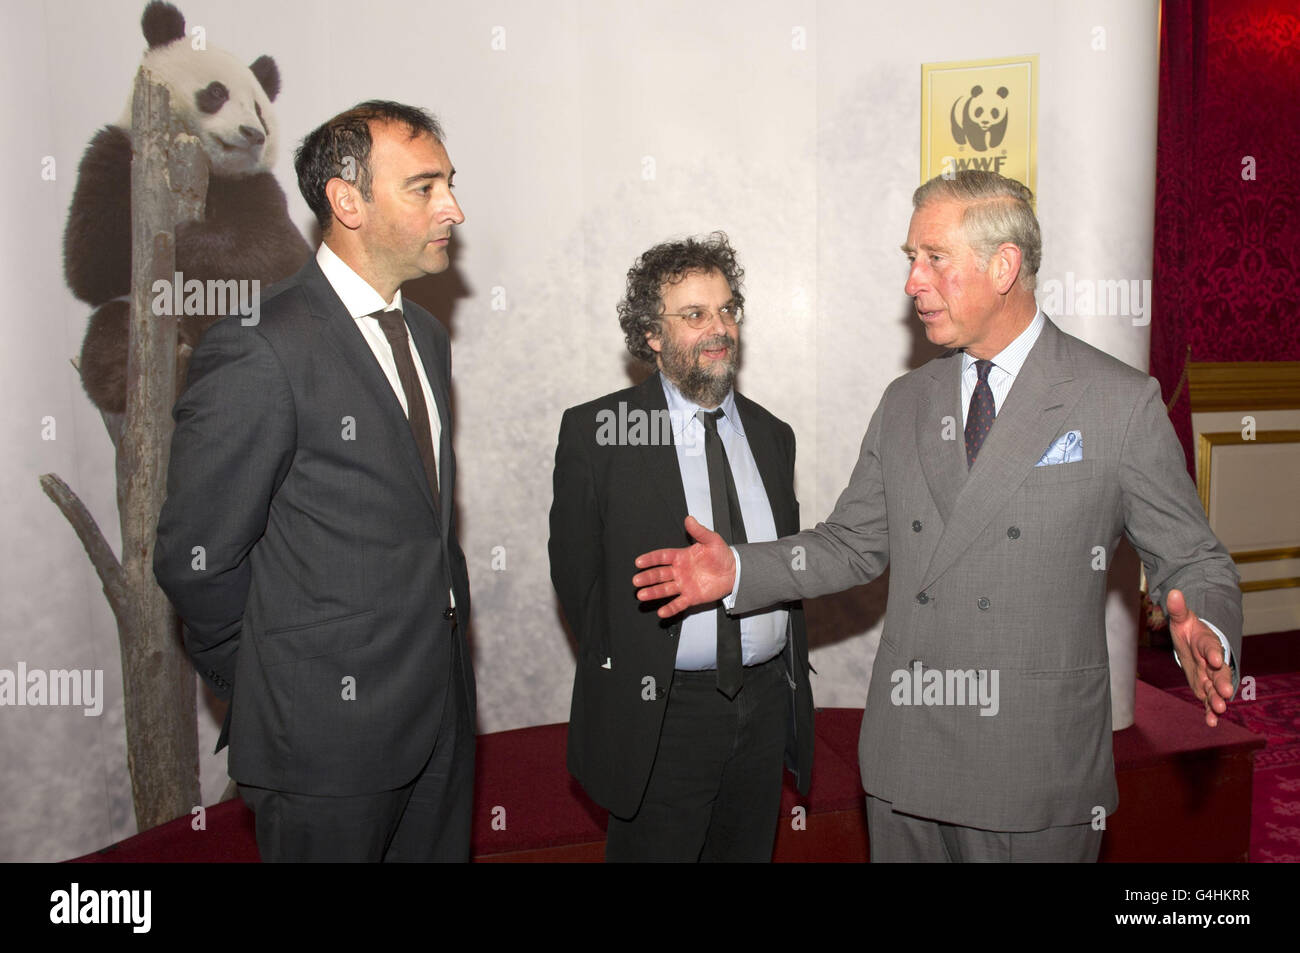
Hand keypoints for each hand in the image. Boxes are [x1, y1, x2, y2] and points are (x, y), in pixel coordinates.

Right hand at [633, 516, 736, 618]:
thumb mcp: (711, 540)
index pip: (662, 557)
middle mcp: (679, 571)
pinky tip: (661, 612)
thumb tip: (689, 519)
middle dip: (647, 577)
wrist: (734, 571)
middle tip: (636, 580)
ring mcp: (684, 585)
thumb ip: (699, 531)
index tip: (639, 561)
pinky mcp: (691, 597)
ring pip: (665, 589)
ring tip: (641, 595)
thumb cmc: (721, 555)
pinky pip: (679, 604)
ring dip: (653, 592)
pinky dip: (670, 608)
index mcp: (681, 556)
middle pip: (659, 574)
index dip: (650, 559)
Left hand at [1167, 588, 1233, 727]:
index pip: (1211, 648)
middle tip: (1226, 692)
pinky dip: (1210, 712)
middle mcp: (1212, 663)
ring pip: (1215, 689)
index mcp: (1207, 644)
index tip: (1215, 659)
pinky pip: (1208, 701)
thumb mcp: (1182, 619)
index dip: (1213, 653)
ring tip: (1219, 709)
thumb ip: (1178, 609)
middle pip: (1219, 673)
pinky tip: (1212, 723)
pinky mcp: (1204, 688)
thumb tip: (1173, 592)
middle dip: (1222, 683)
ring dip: (1217, 699)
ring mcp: (1210, 677)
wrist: (1195, 643)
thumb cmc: (1189, 631)